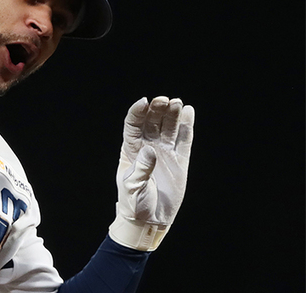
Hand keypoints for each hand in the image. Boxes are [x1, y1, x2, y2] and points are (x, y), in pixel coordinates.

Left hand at [108, 96, 194, 250]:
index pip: (133, 125)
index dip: (137, 112)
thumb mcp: (132, 187)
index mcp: (131, 150)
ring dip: (172, 114)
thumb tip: (150, 150)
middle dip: (157, 110)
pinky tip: (188, 112)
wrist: (149, 220)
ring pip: (168, 128)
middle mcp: (147, 147)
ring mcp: (164, 153)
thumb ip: (140, 169)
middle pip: (152, 122)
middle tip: (164, 100)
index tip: (144, 102)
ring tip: (177, 102)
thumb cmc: (134, 203)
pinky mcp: (179, 162)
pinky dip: (186, 126)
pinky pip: (184, 140)